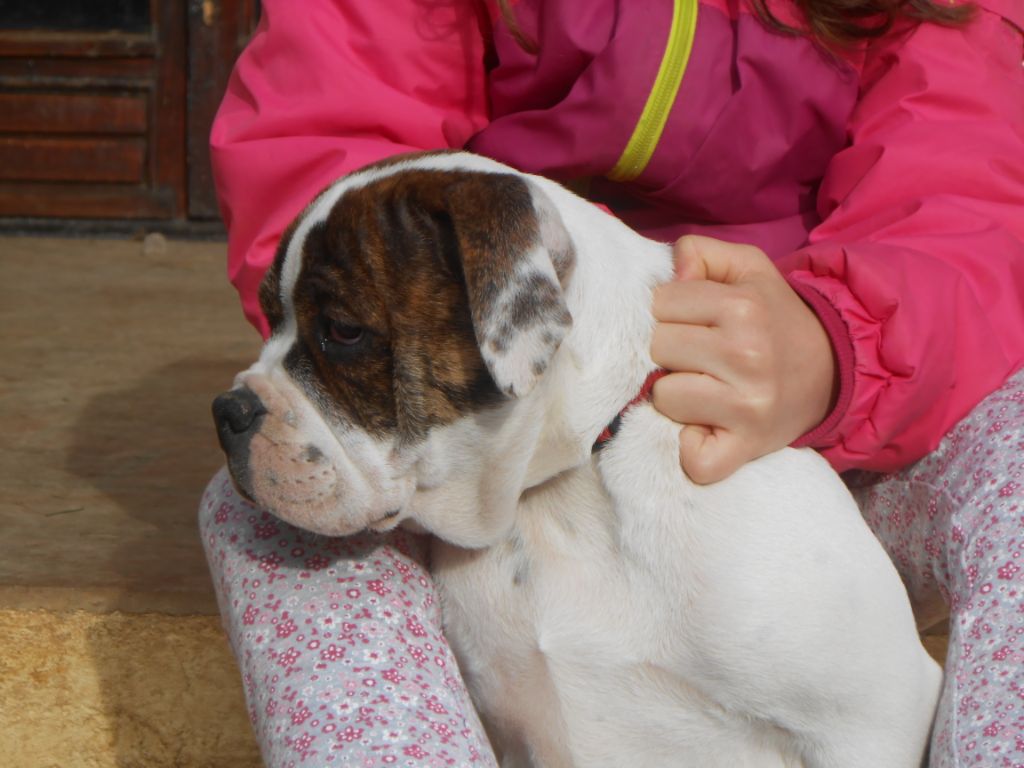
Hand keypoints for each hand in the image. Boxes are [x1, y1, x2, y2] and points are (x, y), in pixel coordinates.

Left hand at [650, 235, 835, 483]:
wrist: (832, 370)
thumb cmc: (773, 318)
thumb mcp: (747, 267)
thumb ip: (701, 252)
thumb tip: (672, 273)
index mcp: (743, 306)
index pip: (657, 305)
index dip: (666, 313)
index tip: (689, 323)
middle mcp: (746, 355)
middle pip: (655, 350)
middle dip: (667, 351)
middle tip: (697, 356)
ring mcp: (747, 406)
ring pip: (663, 397)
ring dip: (674, 395)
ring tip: (703, 387)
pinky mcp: (745, 448)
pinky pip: (695, 459)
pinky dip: (692, 451)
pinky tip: (705, 430)